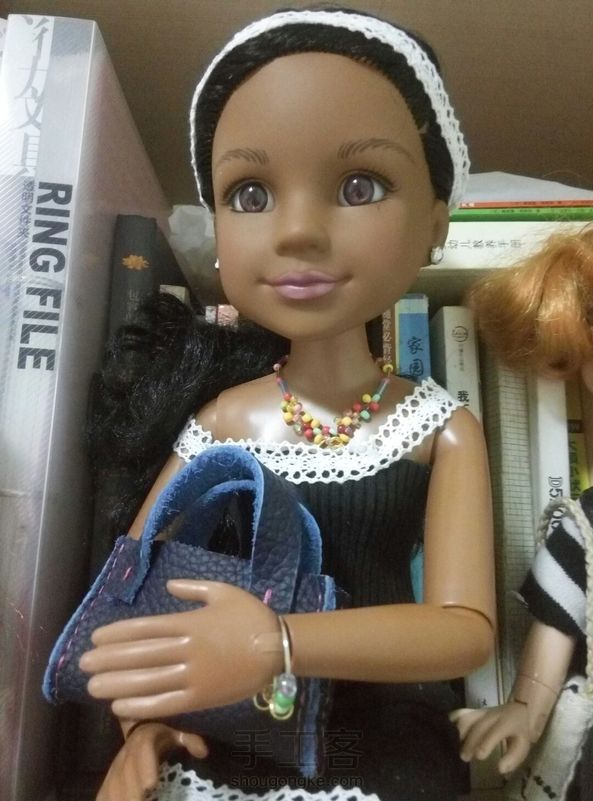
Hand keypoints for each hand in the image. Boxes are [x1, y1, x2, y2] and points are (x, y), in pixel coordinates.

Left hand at [79, 580, 281, 718]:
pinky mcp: (202, 697)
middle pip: (141, 655)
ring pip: (148, 680)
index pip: (145, 628)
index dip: (118, 634)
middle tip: (84, 663)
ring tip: (93, 686)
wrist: (278, 646)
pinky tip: (121, 706)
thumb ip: (193, 588)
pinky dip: (142, 706)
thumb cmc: (250, 615)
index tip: (96, 638)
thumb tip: (169, 585)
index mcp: (190, 622)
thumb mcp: (223, 591)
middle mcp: (187, 649)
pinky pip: (166, 703)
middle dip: (109, 659)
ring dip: (118, 683)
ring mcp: (193, 675)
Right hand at [96, 722, 206, 800]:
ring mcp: (114, 768)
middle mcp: (126, 752)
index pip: (142, 749)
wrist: (141, 730)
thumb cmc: (165, 736)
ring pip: (112, 785)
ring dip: (120, 799)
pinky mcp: (107, 780)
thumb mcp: (179, 732)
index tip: (151, 784)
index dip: (145, 767)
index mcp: (144, 737)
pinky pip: (103, 794)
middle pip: (126, 773)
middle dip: (132, 793)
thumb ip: (190, 740)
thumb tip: (203, 751)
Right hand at [450, 702, 531, 773]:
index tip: (479, 757)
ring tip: (454, 746)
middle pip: (478, 726)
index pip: (495, 732)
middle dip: (470, 742)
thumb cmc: (518, 733)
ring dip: (458, 732)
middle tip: (464, 757)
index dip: (486, 743)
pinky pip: (461, 713)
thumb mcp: (522, 746)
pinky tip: (447, 730)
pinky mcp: (473, 710)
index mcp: (506, 723)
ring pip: (466, 717)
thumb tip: (500, 769)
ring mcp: (481, 711)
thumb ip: (512, 759)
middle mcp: (492, 715)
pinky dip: (452, 720)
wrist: (517, 710)